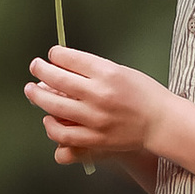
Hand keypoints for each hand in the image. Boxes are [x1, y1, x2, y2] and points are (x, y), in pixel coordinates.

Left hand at [25, 44, 163, 169]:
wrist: (161, 122)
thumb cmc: (143, 94)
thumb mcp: (120, 70)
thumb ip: (92, 68)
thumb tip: (62, 66)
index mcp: (107, 73)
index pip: (69, 58)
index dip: (55, 54)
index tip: (52, 55)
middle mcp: (99, 95)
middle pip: (56, 79)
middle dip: (40, 70)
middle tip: (35, 67)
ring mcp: (95, 119)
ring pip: (54, 106)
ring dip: (38, 97)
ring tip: (33, 91)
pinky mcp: (95, 139)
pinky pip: (63, 134)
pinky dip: (51, 126)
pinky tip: (48, 118)